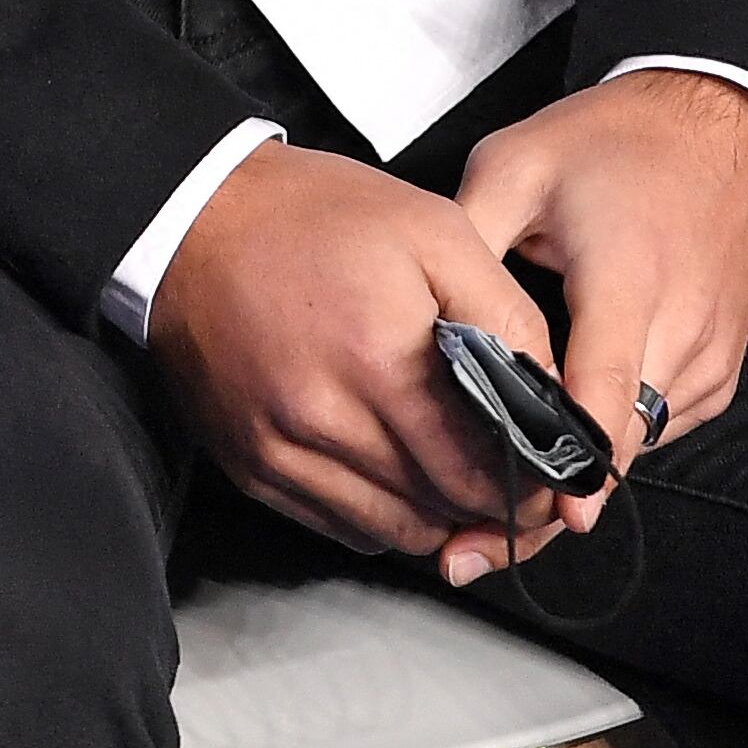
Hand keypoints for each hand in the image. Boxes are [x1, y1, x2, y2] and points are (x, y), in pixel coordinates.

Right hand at [145, 141, 575, 584]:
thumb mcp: (434, 231)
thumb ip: (508, 315)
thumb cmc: (310, 215)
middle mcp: (324, 419)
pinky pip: (340, 527)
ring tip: (446, 461)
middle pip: (441, 510)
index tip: (542, 469)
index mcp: (379, 360)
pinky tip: (389, 459)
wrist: (191, 217)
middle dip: (488, 501)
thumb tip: (556, 398)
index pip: (480, 473)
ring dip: (434, 509)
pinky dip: (379, 509)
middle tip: (506, 469)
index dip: (526, 482)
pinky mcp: (251, 466)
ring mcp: (280, 451)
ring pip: (393, 532)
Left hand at [451, 71, 747, 522]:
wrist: (721, 129)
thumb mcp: (518, 164)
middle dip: (544, 492)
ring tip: (495, 492)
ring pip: (633, 446)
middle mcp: (681, 331)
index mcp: (630, 280)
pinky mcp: (716, 375)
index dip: (568, 463)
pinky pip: (654, 427)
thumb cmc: (619, 143)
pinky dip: (606, 439)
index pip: (602, 392)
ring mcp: (707, 361)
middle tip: (466, 539)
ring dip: (574, 471)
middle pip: (614, 444)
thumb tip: (420, 311)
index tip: (535, 514)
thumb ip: (470, 242)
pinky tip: (555, 434)